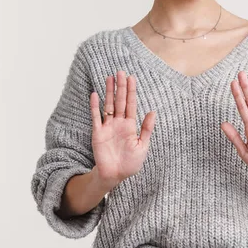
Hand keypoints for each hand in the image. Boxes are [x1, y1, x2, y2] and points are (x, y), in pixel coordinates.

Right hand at [89, 70, 156, 188]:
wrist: (115, 176)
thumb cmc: (130, 163)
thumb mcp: (142, 146)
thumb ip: (146, 129)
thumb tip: (152, 111)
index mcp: (130, 126)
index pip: (130, 104)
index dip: (131, 91)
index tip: (132, 78)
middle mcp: (118, 123)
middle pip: (119, 101)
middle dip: (121, 87)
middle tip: (121, 72)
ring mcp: (107, 127)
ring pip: (108, 105)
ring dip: (109, 92)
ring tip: (110, 77)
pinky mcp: (98, 133)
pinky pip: (96, 117)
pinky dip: (95, 106)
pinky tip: (95, 95)